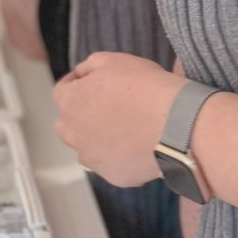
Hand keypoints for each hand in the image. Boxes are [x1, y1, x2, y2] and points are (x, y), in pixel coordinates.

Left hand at [53, 52, 183, 186]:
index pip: (62, 90)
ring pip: (88, 147)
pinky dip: (120, 156)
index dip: (77, 83)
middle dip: (82, 113)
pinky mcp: (114, 177)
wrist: (175, 124)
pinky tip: (138, 145)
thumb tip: (81, 75)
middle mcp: (74, 134)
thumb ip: (89, 66)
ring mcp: (93, 159)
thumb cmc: (143, 87)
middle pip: (69, 123)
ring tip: (125, 128)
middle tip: (108, 105)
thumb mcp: (112, 60)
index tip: (92, 81)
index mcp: (70, 103)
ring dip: (98, 138)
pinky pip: (111, 164)